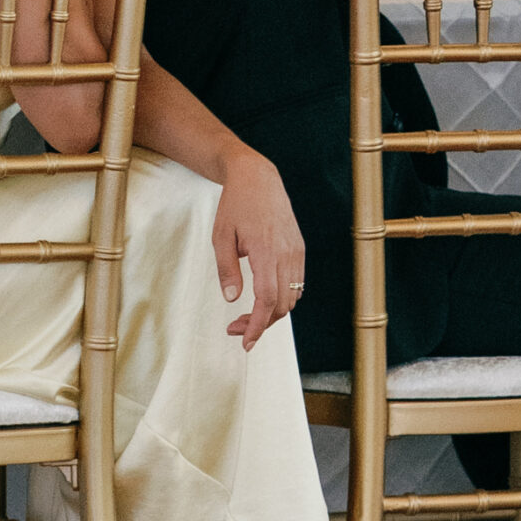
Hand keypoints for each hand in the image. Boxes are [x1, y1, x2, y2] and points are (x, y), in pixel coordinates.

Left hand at [211, 148, 305, 350]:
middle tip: (234, 328)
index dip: (257, 325)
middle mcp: (286, 254)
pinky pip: (297, 284)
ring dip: (272, 313)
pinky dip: (283, 298)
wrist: (258, 178)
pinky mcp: (299, 249)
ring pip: (292, 298)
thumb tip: (232, 299)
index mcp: (266, 251)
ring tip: (246, 315)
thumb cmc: (236, 205)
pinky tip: (263, 297)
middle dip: (260, 323)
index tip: (245, 342)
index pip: (267, 300)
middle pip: (281, 305)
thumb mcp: (221, 236)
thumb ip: (227, 269)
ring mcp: (296, 252)